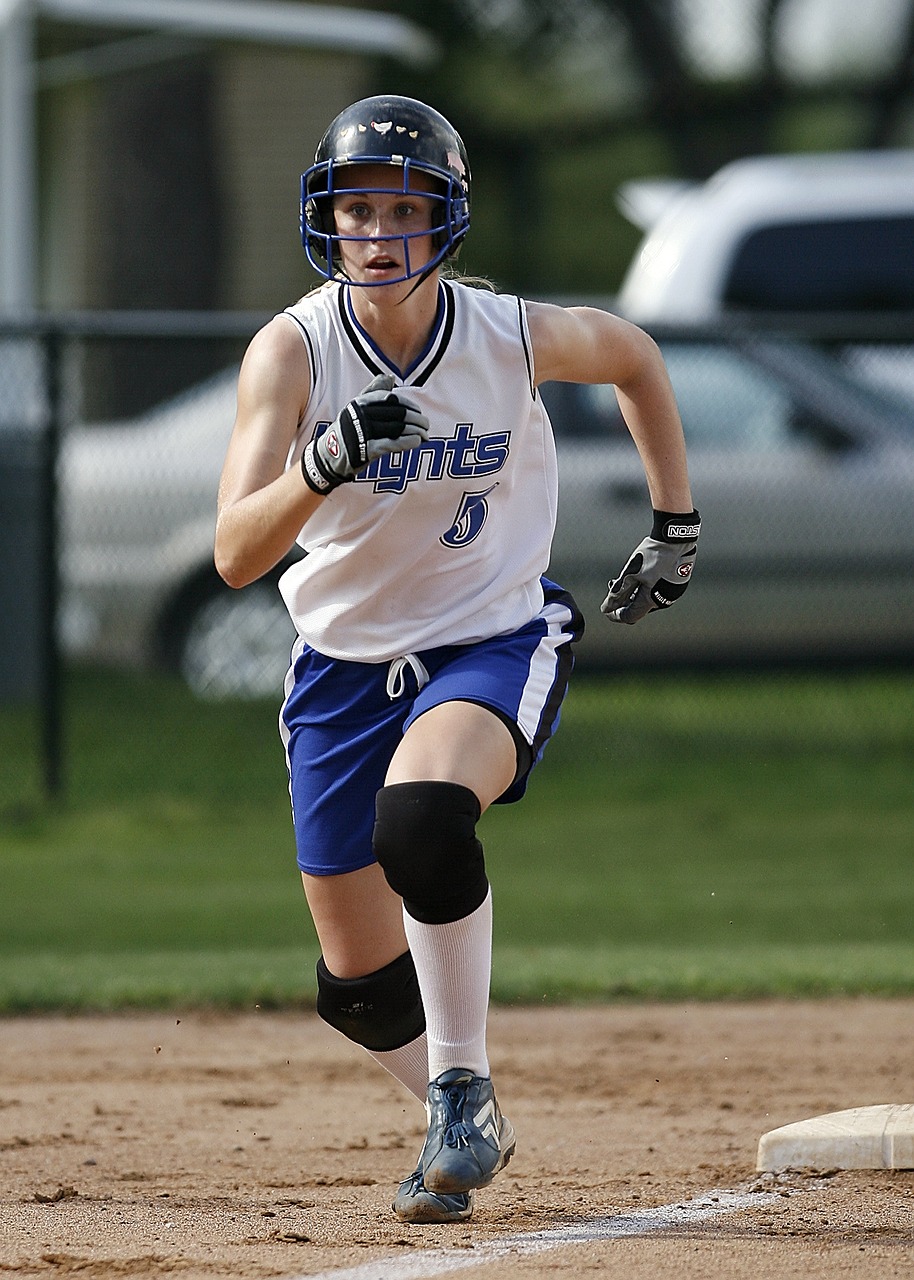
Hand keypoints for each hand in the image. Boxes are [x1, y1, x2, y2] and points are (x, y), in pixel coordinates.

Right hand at [301, 374, 428, 492]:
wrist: (328, 457)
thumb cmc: (347, 431)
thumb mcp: (356, 409)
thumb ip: (373, 393)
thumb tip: (390, 377)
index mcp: (360, 403)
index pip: (391, 399)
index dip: (408, 405)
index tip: (418, 411)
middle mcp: (361, 415)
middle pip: (397, 413)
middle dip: (416, 419)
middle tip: (426, 425)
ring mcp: (363, 432)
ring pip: (398, 428)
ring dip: (416, 431)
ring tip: (425, 435)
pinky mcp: (366, 450)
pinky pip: (392, 443)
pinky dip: (408, 442)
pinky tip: (417, 441)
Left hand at [601, 509, 699, 624]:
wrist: (675, 538)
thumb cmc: (654, 554)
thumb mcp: (630, 573)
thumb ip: (618, 592)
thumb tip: (607, 607)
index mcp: (651, 600)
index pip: (630, 616)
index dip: (616, 615)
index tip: (607, 609)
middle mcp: (664, 600)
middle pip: (639, 608)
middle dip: (624, 601)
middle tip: (614, 587)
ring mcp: (673, 592)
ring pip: (648, 598)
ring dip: (634, 593)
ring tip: (626, 578)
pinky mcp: (677, 583)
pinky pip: (658, 590)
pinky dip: (646, 587)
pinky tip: (640, 575)